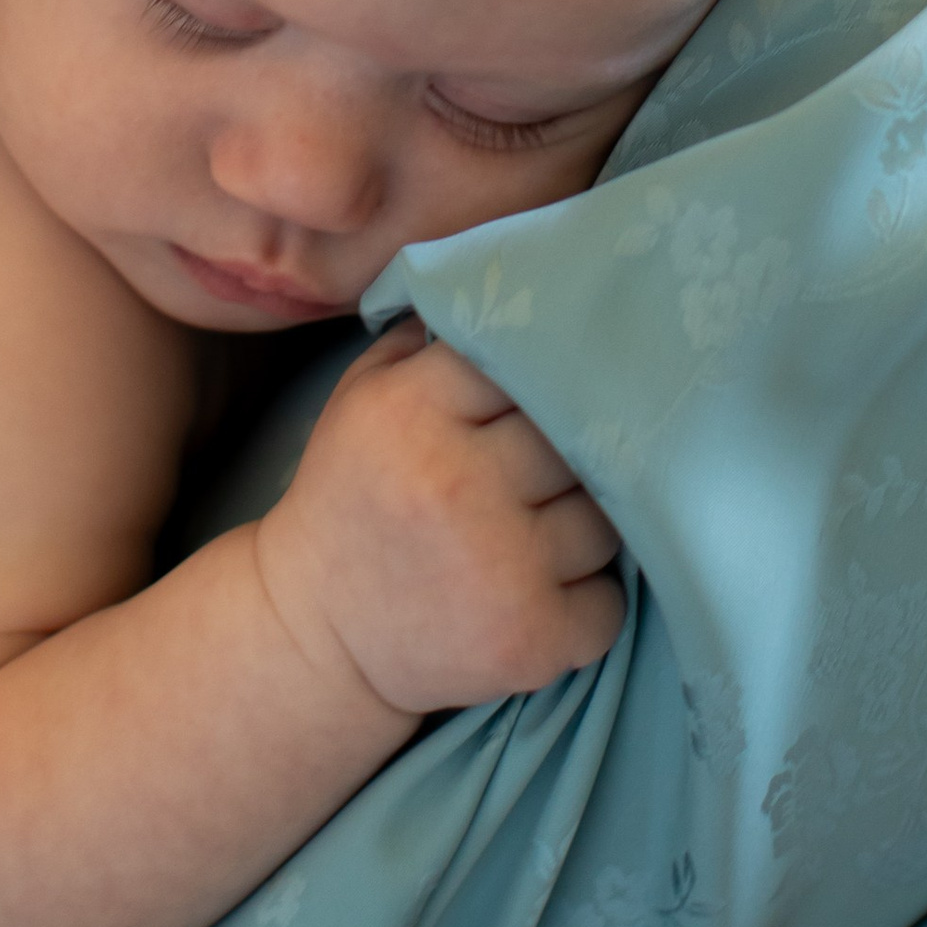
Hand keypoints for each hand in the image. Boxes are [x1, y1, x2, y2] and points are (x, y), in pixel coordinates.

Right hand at [253, 322, 623, 716]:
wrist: (315, 635)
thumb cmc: (353, 499)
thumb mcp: (363, 400)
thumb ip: (429, 337)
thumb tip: (516, 286)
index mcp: (413, 411)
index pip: (523, 356)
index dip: (541, 373)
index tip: (547, 385)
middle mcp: (458, 483)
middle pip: (579, 437)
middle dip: (578, 450)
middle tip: (559, 462)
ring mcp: (501, 567)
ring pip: (607, 518)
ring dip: (589, 524)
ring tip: (543, 530)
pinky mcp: (532, 640)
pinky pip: (611, 600)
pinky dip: (591, 599)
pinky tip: (546, 591)